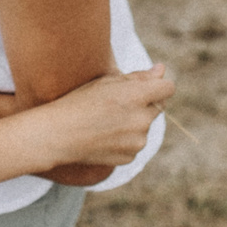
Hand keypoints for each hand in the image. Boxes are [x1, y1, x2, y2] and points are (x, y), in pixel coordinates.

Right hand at [42, 65, 174, 176]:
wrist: (59, 134)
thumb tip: (161, 70)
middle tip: (118, 104)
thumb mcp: (107, 82)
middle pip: (158, 107)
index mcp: (137, 96)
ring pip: (146, 126)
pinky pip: (136, 143)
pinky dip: (126, 139)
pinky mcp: (130, 156)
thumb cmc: (79, 101)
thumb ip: (139, 77)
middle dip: (145, 103)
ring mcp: (137, 141)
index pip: (168, 88)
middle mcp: (141, 120)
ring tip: (107, 120)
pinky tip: (105, 135)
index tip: (146, 87)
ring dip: (135, 122)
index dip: (158, 85)